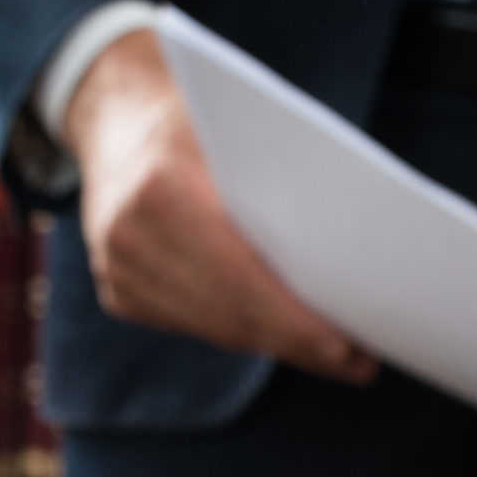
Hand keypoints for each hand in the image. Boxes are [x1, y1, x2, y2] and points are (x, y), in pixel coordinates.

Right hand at [61, 31, 377, 382]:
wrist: (118, 114)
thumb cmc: (202, 114)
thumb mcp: (245, 128)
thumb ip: (284, 190)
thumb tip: (354, 264)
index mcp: (161, 188)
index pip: (241, 279)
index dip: (297, 325)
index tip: (350, 351)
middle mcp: (127, 235)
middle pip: (231, 315)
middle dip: (301, 345)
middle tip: (360, 362)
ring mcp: (116, 269)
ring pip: (215, 329)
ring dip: (278, 345)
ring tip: (338, 356)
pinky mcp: (118, 291)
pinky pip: (193, 325)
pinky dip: (243, 331)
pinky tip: (287, 336)